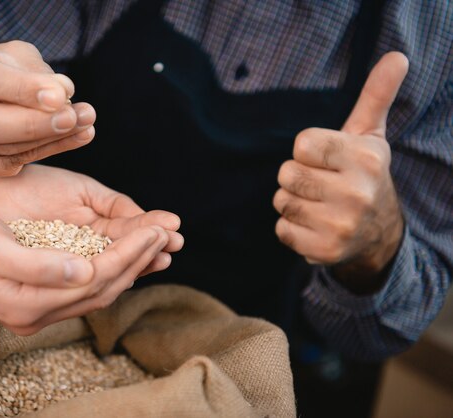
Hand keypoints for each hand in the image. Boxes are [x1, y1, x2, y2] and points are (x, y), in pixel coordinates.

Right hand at [0, 40, 95, 175]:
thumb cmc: (2, 65)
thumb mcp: (17, 54)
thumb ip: (36, 71)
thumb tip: (62, 93)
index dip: (21, 89)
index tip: (60, 94)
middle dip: (32, 123)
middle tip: (71, 116)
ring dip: (49, 138)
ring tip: (85, 123)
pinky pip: (10, 164)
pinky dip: (49, 151)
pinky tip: (78, 136)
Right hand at [0, 207, 168, 334]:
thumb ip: (36, 266)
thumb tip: (83, 272)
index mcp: (27, 303)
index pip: (95, 280)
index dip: (130, 254)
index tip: (156, 229)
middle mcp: (37, 313)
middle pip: (104, 287)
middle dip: (139, 258)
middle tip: (168, 232)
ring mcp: (39, 307)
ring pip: (99, 288)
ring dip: (131, 264)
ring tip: (159, 241)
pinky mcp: (40, 294)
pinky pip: (87, 284)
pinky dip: (112, 266)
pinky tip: (128, 251)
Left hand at [273, 52, 408, 292]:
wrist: (377, 233)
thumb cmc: (362, 174)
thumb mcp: (369, 136)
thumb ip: (376, 96)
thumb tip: (397, 56)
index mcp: (365, 159)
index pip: (301, 144)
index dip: (308, 151)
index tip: (326, 159)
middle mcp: (357, 194)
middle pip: (286, 173)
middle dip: (296, 177)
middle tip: (321, 184)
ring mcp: (341, 225)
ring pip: (281, 201)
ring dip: (292, 202)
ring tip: (318, 204)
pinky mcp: (324, 250)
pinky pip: (281, 229)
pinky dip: (291, 228)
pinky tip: (314, 225)